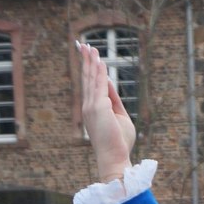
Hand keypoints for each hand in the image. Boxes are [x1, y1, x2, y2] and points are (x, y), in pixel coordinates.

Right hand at [77, 41, 136, 182]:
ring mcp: (91, 106)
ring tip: (89, 47)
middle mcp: (89, 106)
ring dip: (91, 62)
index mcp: (92, 109)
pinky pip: (98, 85)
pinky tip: (99, 61)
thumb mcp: (119, 116)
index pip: (90, 85)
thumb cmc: (118, 142)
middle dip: (86, 61)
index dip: (89, 70)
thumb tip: (109, 82)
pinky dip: (98, 72)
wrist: (114, 157)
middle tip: (84, 45)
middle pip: (87, 78)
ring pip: (90, 79)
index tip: (90, 56)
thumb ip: (114, 99)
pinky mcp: (98, 107)